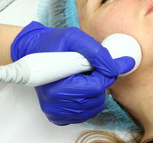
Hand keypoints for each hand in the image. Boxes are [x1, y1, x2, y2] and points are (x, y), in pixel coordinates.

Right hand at [11, 21, 134, 124]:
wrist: (35, 50)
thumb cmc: (54, 43)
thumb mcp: (76, 37)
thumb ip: (98, 52)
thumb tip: (118, 67)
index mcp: (58, 83)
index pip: (96, 86)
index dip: (105, 73)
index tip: (105, 64)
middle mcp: (54, 102)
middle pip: (96, 97)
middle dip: (100, 81)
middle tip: (90, 68)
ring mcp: (55, 111)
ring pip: (93, 107)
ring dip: (95, 91)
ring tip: (83, 76)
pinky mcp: (57, 115)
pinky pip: (85, 114)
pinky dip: (89, 100)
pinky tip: (80, 87)